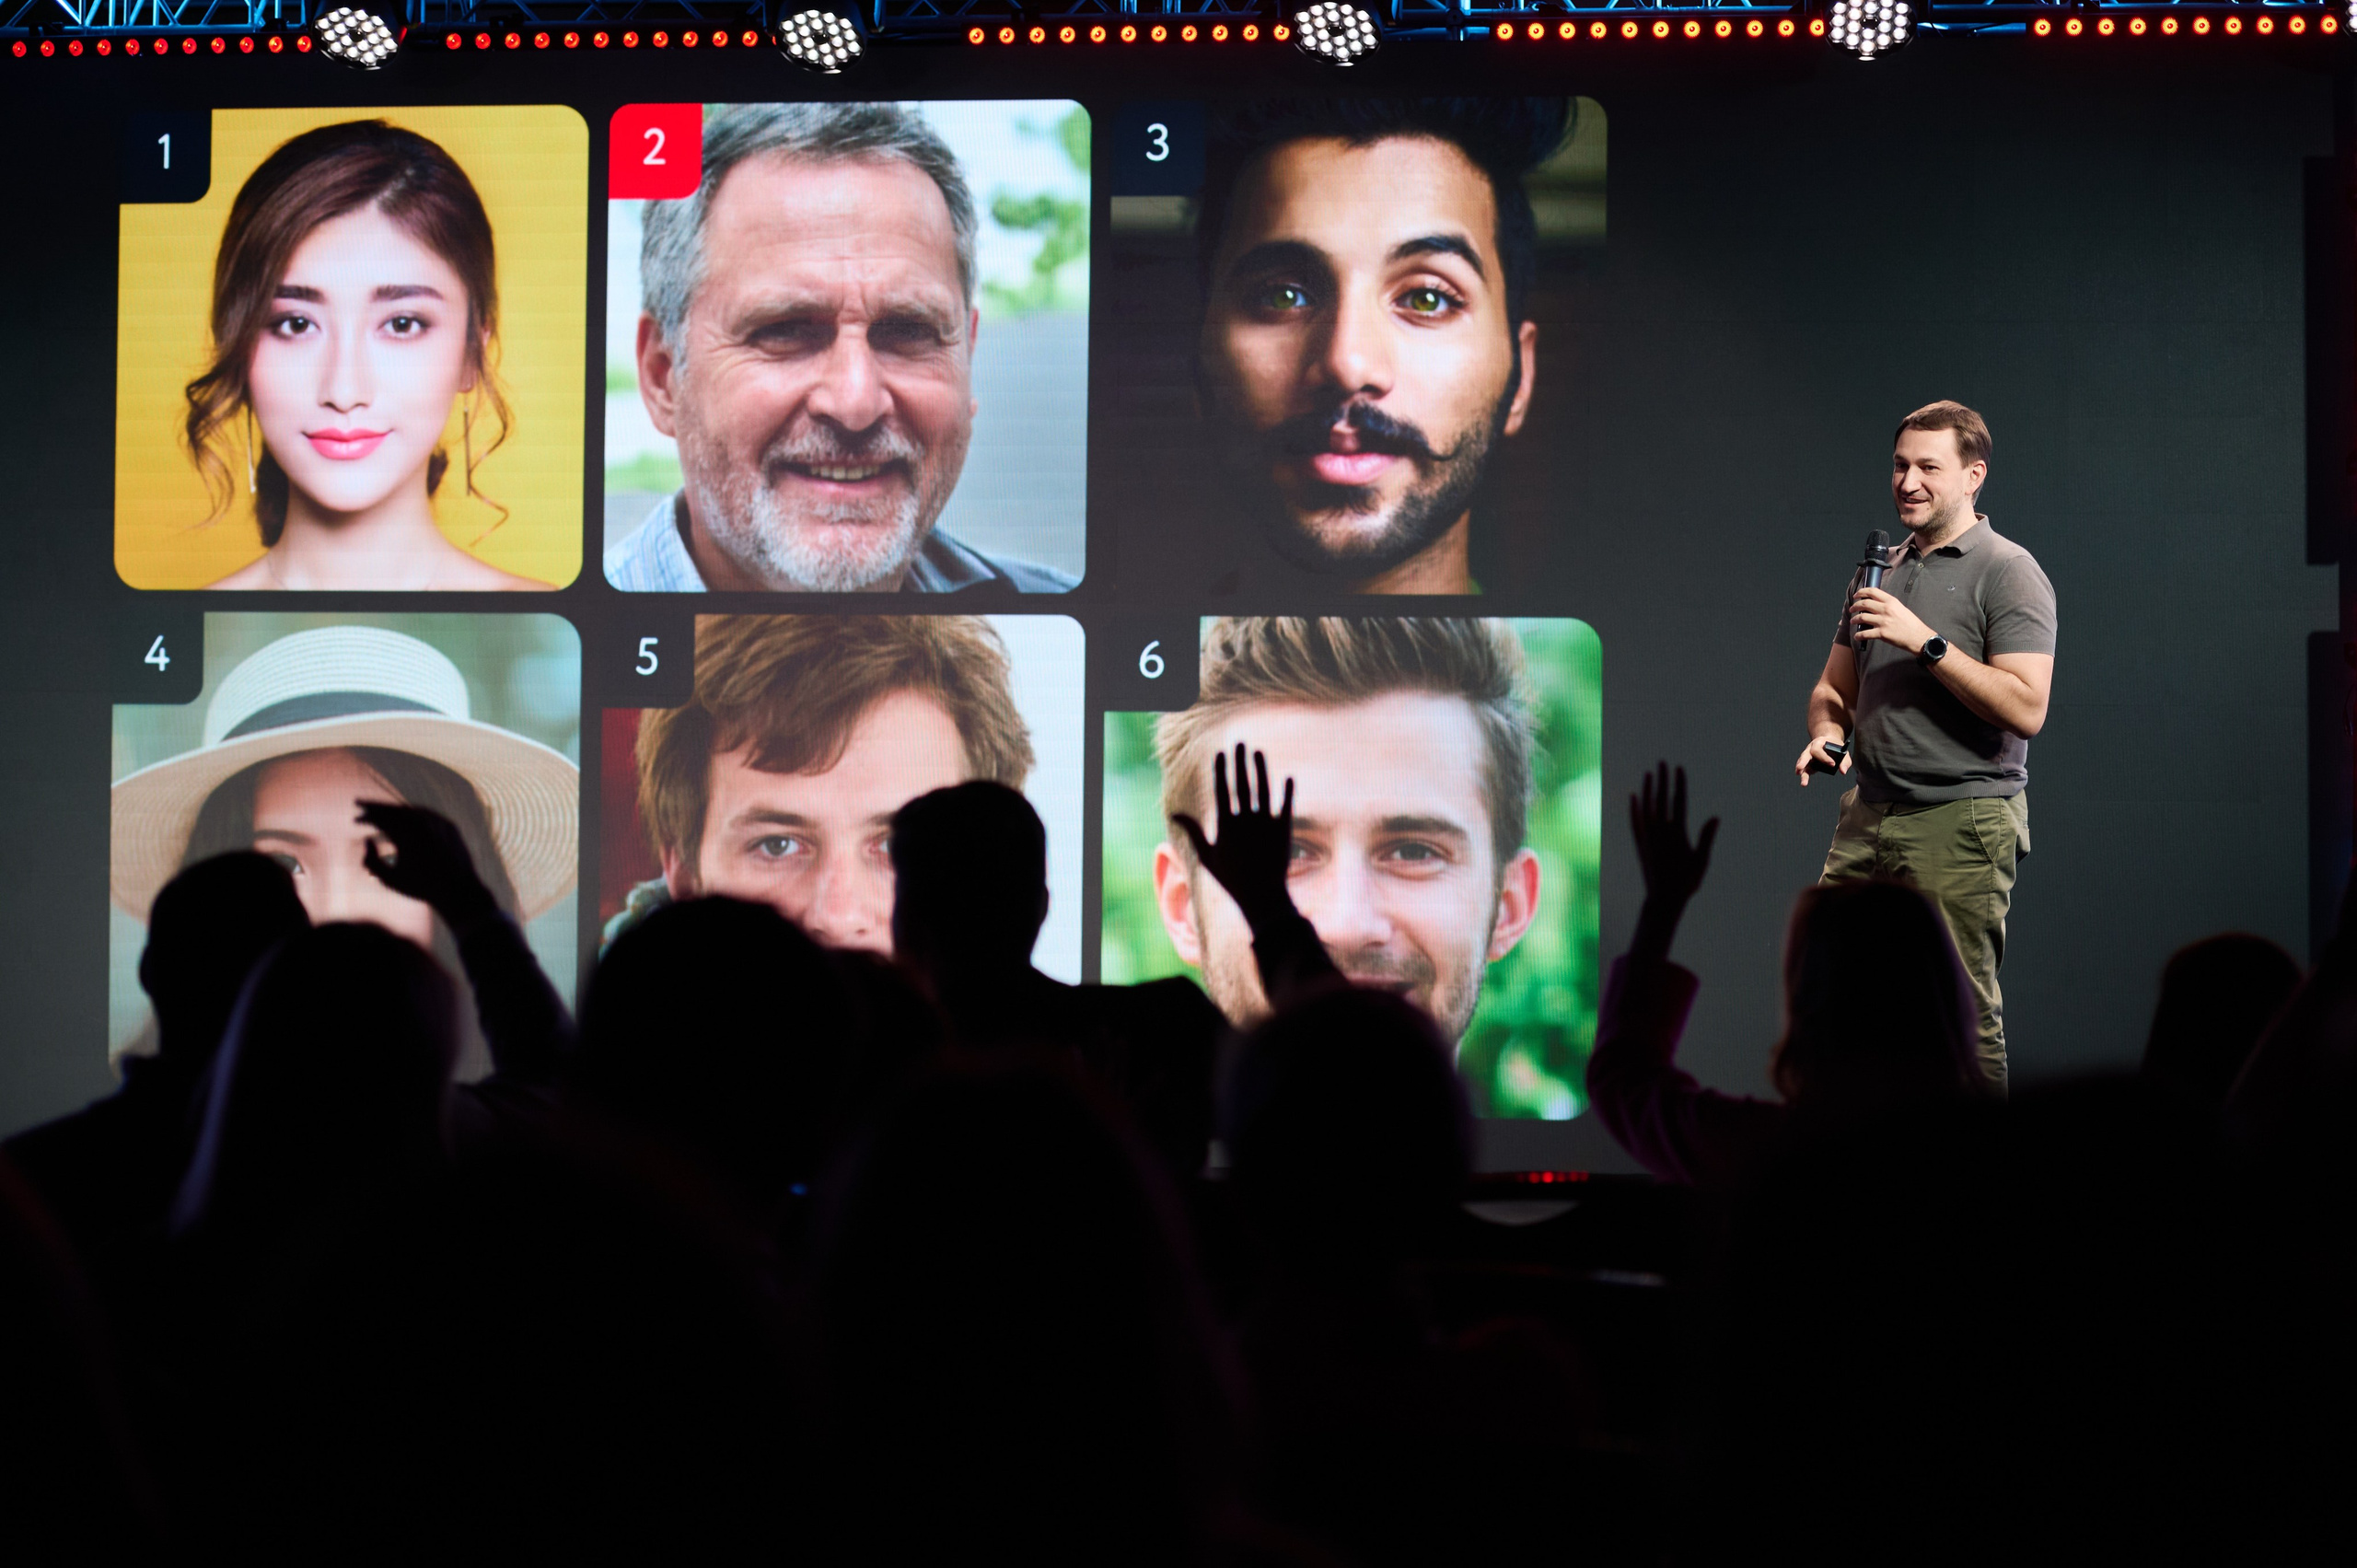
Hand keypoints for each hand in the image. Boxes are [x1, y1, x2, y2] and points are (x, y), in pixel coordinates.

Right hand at [358, 801, 497, 924]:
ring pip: (410, 809)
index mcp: (405, 833)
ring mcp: (438, 822)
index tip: (355, 817)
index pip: (380, 816)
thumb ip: (370, 861)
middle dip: (376, 807)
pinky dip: (412, 814)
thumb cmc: (420, 888)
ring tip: (380, 812)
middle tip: (361, 805)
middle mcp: (422, 823)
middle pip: (393, 808)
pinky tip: (403, 817)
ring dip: (393, 810)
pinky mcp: (449, 825)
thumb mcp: (388, 879)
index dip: (365, 815)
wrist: (458, 891)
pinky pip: (426, 815)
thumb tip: (368, 839)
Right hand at [1172, 744, 1295, 927]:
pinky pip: (1285, 805)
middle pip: (1242, 784)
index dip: (1221, 770)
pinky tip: (1288, 778)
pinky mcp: (1283, 830)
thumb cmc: (1231, 879)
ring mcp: (1265, 824)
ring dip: (1261, 769)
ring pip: (1263, 790)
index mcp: (1225, 825)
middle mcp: (1245, 821)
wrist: (1261, 898)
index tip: (1221, 753)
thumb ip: (1193, 832)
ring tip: (1258, 752)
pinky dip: (1287, 791)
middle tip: (1239, 743)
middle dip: (1240, 762)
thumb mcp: (1207, 856)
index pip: (1222, 791)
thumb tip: (1175, 813)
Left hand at [1630, 762, 1718, 910]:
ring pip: (1645, 807)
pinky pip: (1634, 821)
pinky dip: (1633, 808)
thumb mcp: (1701, 861)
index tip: (1679, 768)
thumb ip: (1706, 838)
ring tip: (1648, 773)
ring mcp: (1647, 837)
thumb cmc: (1686, 882)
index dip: (1679, 783)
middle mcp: (1659, 832)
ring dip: (1647, 789)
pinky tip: (1633, 796)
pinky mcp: (1639, 843)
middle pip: (1661, 799)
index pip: (1679, 802)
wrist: (1662, 899)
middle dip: (1662, 779)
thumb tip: (1715, 817)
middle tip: (1662, 761)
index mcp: (1676, 833)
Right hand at [1793, 735, 1852, 786]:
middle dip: (1803, 761)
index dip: (1824, 757)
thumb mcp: (1843, 752)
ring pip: (1802, 762)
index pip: (1817, 750)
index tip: (1832, 764)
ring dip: (1800, 768)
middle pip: (1805, 754)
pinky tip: (1803, 781)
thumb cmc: (1837, 748)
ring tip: (1798, 774)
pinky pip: (1804, 769)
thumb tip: (1843, 771)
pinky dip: (1803, 774)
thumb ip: (1845, 761)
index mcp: (1819, 743)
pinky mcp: (1808, 764)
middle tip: (1800, 768)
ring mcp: (1808, 756)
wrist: (1830, 744)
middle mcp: (1811, 748)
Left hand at [1846, 585, 1934, 655]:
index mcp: (1891, 602)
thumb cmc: (1911, 624)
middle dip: (1855, 606)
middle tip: (1852, 609)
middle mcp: (1886, 609)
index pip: (1872, 592)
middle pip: (1864, 604)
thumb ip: (1888, 605)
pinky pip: (1865, 633)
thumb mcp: (1901, 608)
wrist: (1918, 637)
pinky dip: (1858, 635)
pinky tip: (1857, 636)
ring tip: (1853, 621)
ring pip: (1862, 617)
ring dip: (1854, 619)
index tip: (1856, 595)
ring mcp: (1883, 621)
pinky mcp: (1882, 633)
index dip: (1861, 592)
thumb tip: (1875, 604)